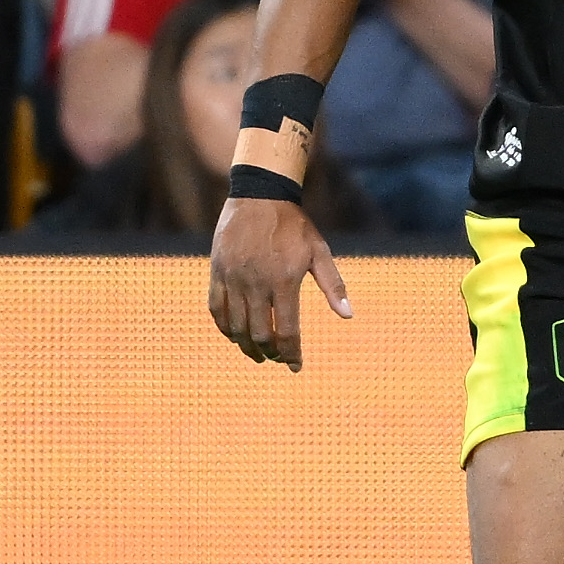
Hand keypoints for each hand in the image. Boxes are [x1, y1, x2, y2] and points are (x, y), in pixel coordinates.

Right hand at [208, 196, 352, 369]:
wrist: (259, 197)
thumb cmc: (295, 226)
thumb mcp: (319, 252)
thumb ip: (333, 285)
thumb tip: (348, 315)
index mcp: (284, 281)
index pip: (287, 330)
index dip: (291, 354)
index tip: (295, 366)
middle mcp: (256, 283)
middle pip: (259, 333)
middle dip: (269, 352)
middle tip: (276, 359)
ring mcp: (233, 278)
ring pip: (235, 325)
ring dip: (246, 345)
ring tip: (257, 353)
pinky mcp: (217, 272)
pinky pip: (216, 308)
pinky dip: (224, 327)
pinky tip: (234, 335)